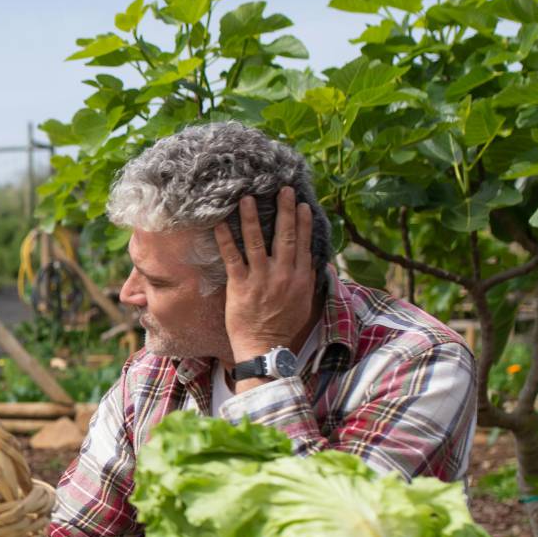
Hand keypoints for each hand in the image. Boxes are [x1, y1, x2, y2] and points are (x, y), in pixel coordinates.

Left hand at [213, 186, 314, 363]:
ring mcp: (261, 278)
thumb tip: (318, 260)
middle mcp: (283, 274)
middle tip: (283, 189)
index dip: (303, 222)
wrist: (265, 347)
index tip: (302, 204)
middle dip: (285, 210)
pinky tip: (220, 224)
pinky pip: (232, 258)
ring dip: (252, 218)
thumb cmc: (284, 326)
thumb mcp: (306, 302)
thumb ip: (310, 279)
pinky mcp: (240, 285)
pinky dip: (226, 240)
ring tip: (247, 198)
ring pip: (257, 241)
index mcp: (301, 277)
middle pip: (285, 236)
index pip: (304, 243)